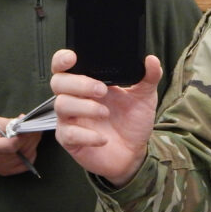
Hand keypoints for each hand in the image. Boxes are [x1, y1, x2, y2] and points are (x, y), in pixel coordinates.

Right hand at [0, 115, 40, 175]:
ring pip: (26, 158)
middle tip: (35, 126)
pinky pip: (24, 166)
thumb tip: (23, 121)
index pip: (12, 145)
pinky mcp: (4, 172)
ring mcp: (0, 168)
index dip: (24, 136)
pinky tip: (29, 146)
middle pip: (21, 151)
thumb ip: (7, 122)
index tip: (29, 125)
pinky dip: (30, 155)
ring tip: (32, 133)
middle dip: (31, 138)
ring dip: (32, 145)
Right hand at [50, 49, 161, 186]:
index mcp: (86, 83)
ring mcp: (69, 119)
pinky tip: (102, 138)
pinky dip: (87, 135)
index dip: (62, 60)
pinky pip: (69, 134)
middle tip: (102, 90)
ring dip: (85, 107)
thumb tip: (152, 60)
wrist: (134, 153)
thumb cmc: (132, 121)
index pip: (63, 66)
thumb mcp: (144, 97)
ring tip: (106, 113)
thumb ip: (148, 77)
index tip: (73, 58)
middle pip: (58, 82)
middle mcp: (74, 98)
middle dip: (79, 84)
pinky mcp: (69, 140)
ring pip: (62, 105)